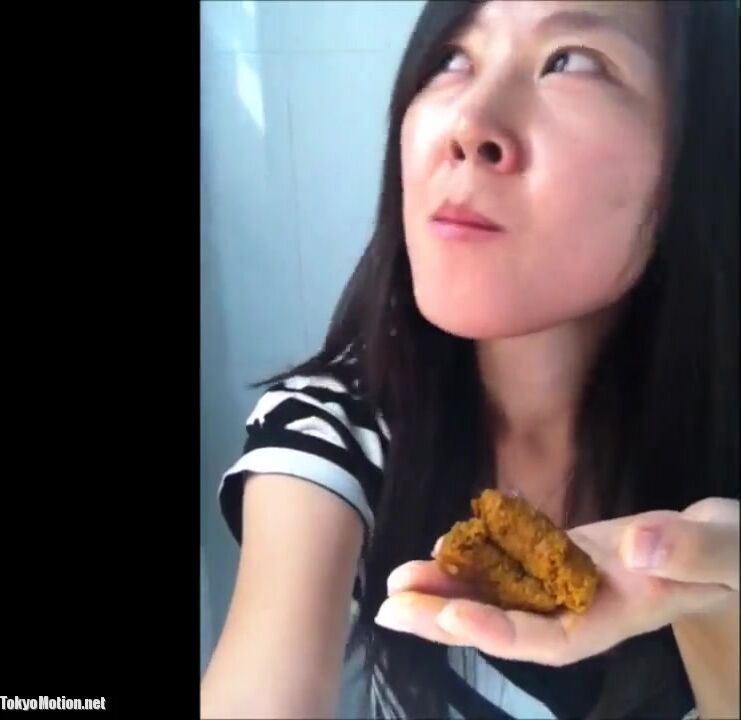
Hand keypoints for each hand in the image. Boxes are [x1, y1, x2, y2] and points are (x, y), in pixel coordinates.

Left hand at [375, 498, 737, 666]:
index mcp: (618, 615)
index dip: (501, 631)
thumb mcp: (728, 550)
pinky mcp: (562, 554)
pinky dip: (478, 554)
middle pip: (508, 621)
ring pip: (502, 591)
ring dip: (449, 587)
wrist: (719, 544)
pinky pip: (513, 559)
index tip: (451, 617)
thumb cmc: (732, 553)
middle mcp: (582, 605)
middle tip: (390, 607)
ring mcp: (568, 580)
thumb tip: (640, 548)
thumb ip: (692, 553)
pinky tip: (441, 547)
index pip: (552, 638)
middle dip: (448, 617)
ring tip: (397, 581)